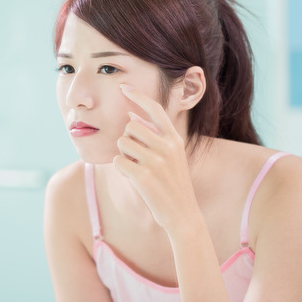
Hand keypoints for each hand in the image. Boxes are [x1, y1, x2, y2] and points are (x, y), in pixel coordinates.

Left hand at [113, 84, 200, 234]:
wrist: (183, 214)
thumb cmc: (172, 184)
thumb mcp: (171, 156)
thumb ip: (154, 136)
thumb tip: (132, 117)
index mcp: (175, 139)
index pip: (155, 109)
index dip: (138, 96)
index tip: (124, 87)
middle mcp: (167, 146)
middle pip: (130, 127)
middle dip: (127, 140)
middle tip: (136, 157)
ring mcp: (156, 161)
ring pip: (122, 143)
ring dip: (123, 154)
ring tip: (136, 167)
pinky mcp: (143, 176)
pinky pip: (118, 161)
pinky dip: (121, 168)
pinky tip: (133, 178)